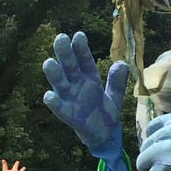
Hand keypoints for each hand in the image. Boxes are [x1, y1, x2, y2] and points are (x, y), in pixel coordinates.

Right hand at [43, 32, 128, 159]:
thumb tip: (121, 64)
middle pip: (69, 65)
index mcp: (89, 76)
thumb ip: (117, 82)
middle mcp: (76, 83)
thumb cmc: (106, 112)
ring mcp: (69, 97)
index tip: (78, 36)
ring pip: (59, 82)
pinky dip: (52, 101)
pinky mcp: (65, 112)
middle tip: (60, 38)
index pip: (84, 59)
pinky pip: (57, 106)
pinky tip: (49, 95)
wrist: (103, 134)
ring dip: (53, 73)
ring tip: (49, 63)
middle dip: (64, 53)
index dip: (81, 48)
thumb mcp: (115, 96)